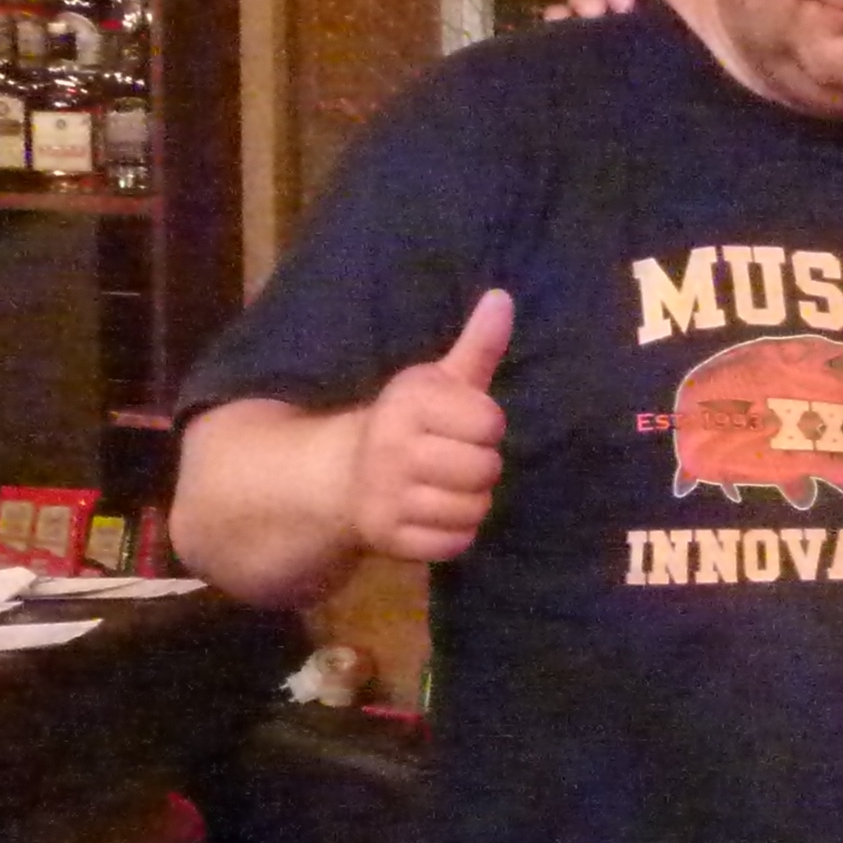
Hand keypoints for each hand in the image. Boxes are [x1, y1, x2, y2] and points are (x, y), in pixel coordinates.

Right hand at [351, 288, 513, 563]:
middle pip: (486, 469)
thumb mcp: (437, 382)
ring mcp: (387, 494)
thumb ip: (476, 347)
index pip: (489, 422)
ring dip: (471, 502)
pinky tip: (436, 515)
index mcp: (408, 401)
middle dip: (480, 467)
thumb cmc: (405, 424)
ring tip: (447, 488)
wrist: (338, 476)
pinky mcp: (387, 537)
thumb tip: (504, 298)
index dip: (485, 426)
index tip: (462, 425)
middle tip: (455, 460)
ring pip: (474, 509)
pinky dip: (454, 534)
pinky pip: (454, 543)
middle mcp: (393, 446)